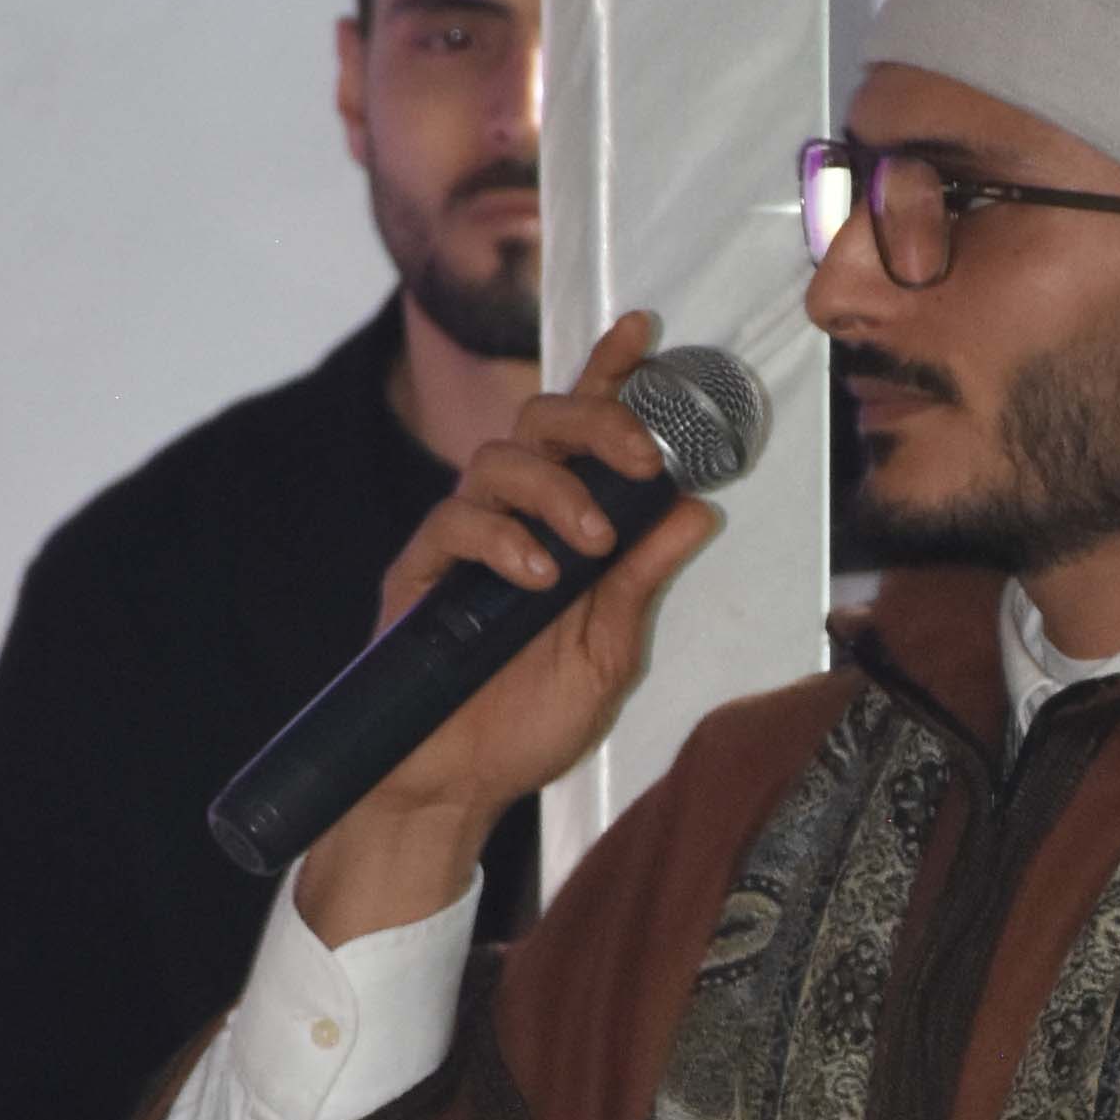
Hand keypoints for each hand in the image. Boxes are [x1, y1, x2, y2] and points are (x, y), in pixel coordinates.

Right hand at [297, 313, 718, 940]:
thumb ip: (643, 580)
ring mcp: (462, 539)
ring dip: (556, 488)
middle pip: (541, 419)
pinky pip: (454, 522)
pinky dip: (500, 537)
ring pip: (499, 459)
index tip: (645, 332)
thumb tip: (699, 509)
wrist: (458, 787)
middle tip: (642, 460)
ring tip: (587, 542)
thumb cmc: (528, 721)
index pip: (586, 432)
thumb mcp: (608, 653)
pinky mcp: (419, 571)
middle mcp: (513, 516)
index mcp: (563, 525)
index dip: (610, 374)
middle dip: (597, 420)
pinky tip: (531, 575)